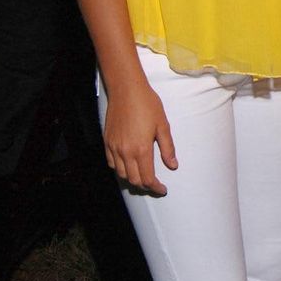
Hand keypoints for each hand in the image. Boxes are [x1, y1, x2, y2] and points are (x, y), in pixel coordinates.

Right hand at [102, 79, 176, 195]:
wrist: (126, 90)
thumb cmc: (148, 104)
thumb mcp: (163, 125)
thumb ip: (167, 148)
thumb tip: (173, 165)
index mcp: (142, 149)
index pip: (147, 178)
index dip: (155, 187)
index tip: (162, 190)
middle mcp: (125, 152)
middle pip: (134, 180)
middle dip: (145, 186)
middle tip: (154, 184)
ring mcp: (114, 147)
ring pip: (121, 174)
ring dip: (132, 179)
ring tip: (142, 177)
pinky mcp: (107, 142)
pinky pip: (111, 163)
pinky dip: (120, 169)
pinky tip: (128, 166)